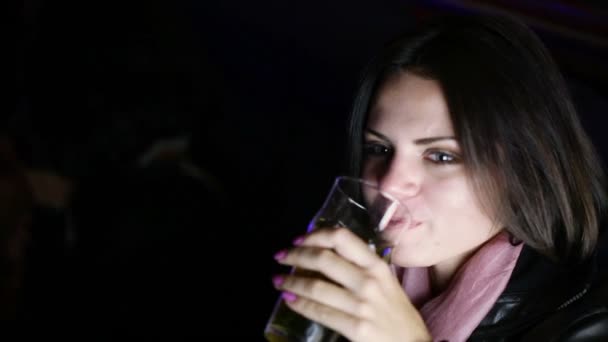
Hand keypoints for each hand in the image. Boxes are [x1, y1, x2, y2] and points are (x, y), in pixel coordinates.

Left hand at [272, 227, 431, 341]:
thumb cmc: (397, 315)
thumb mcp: (386, 282)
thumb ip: (361, 268)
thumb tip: (326, 254)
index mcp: (376, 265)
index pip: (342, 238)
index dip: (315, 235)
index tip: (299, 239)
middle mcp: (369, 281)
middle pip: (324, 259)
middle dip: (296, 255)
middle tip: (281, 257)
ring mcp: (362, 305)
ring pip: (316, 286)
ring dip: (291, 281)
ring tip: (278, 280)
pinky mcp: (356, 328)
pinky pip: (319, 312)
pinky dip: (299, 304)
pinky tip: (289, 300)